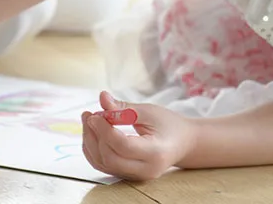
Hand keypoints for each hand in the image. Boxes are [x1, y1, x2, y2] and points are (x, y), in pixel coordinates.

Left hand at [81, 91, 196, 181]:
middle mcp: (146, 170)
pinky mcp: (127, 175)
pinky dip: (93, 149)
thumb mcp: (149, 111)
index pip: (123, 146)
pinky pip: (104, 165)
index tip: (94, 114)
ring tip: (89, 120)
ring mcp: (136, 176)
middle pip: (110, 158)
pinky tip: (93, 132)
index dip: (104, 130)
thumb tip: (102, 97)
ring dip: (90, 142)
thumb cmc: (168, 124)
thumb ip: (124, 108)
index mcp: (156, 153)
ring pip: (103, 164)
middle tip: (89, 115)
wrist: (183, 143)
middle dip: (94, 136)